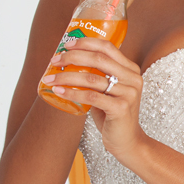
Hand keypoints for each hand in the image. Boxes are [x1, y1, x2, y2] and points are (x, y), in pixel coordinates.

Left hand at [40, 37, 146, 158]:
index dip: (86, 42)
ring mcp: (129, 93)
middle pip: (98, 59)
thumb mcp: (108, 91)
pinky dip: (72, 93)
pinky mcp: (121, 108)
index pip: (108, 47)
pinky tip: (59, 91)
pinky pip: (91, 96)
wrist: (127, 141)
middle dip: (72, 57)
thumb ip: (98, 76)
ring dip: (66, 76)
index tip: (66, 44)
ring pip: (92, 78)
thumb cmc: (112, 115)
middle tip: (54, 60)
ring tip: (50, 78)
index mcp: (131, 70)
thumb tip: (67, 62)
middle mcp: (133, 78)